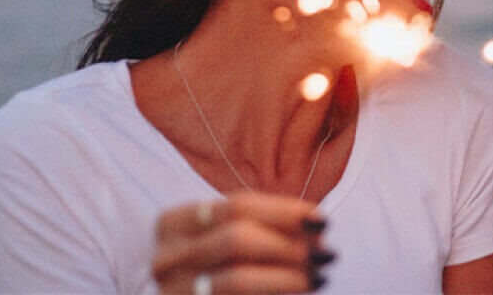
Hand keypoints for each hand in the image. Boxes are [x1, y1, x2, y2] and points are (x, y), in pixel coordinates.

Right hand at [153, 191, 334, 293]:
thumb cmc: (213, 266)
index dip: (284, 211)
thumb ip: (263, 227)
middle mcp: (165, 258)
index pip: (236, 206)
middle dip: (289, 245)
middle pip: (238, 240)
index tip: (321, 219)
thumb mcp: (226, 238)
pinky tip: (300, 289)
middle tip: (326, 253)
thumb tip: (317, 227)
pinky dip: (275, 293)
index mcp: (172, 224)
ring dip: (288, 276)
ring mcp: (172, 291)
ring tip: (320, 275)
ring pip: (238, 280)